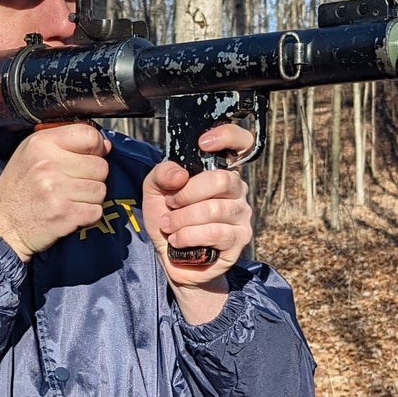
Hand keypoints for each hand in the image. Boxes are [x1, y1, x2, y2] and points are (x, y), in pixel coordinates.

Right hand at [0, 122, 110, 261]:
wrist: (0, 227)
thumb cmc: (17, 191)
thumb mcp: (30, 154)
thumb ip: (65, 144)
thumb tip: (104, 144)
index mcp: (41, 143)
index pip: (89, 134)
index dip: (96, 147)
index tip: (89, 157)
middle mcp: (48, 164)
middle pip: (100, 166)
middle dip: (92, 178)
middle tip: (72, 185)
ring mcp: (56, 189)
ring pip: (100, 190)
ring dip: (90, 199)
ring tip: (69, 200)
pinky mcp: (64, 213)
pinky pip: (96, 211)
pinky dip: (88, 216)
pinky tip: (70, 214)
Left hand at [143, 123, 253, 313]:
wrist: (173, 260)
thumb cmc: (169, 221)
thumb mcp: (156, 192)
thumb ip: (162, 174)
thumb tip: (179, 175)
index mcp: (220, 171)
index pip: (241, 143)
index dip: (228, 136)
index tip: (204, 144)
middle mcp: (236, 190)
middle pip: (220, 179)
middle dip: (186, 194)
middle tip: (171, 205)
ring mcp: (242, 215)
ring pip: (214, 209)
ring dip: (183, 219)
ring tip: (170, 227)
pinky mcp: (239, 239)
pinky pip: (216, 232)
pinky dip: (189, 236)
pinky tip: (178, 240)